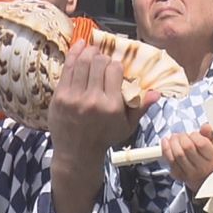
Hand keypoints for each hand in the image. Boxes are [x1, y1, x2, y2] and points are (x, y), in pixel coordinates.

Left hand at [48, 41, 158, 212]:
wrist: (77, 162)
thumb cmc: (107, 146)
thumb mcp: (128, 130)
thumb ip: (140, 109)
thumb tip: (156, 92)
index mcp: (112, 108)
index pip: (114, 71)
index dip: (115, 63)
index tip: (116, 60)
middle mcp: (92, 102)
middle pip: (97, 63)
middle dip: (101, 56)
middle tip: (103, 54)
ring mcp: (71, 101)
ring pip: (79, 63)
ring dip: (85, 54)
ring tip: (90, 50)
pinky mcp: (56, 101)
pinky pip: (64, 71)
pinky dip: (70, 60)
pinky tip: (76, 52)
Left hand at [162, 124, 212, 193]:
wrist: (205, 179)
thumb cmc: (210, 160)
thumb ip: (211, 135)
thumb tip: (205, 127)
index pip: (201, 144)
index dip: (194, 135)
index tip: (193, 134)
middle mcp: (202, 167)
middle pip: (187, 147)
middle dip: (182, 137)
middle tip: (182, 135)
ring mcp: (190, 173)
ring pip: (177, 154)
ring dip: (173, 142)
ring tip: (174, 138)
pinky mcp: (179, 175)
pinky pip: (170, 161)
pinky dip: (165, 149)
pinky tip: (166, 142)